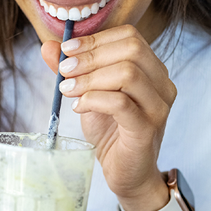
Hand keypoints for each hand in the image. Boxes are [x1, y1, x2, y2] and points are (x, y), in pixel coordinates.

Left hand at [41, 24, 176, 210]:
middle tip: (64, 71)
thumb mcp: (89, 94)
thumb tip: (48, 46)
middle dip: (91, 56)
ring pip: (128, 73)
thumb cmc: (111, 131)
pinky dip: (94, 99)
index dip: (95, 39)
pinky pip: (120, 103)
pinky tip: (78, 107)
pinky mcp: (146, 129)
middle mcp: (162, 84)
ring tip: (68, 90)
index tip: (67, 51)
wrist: (127, 173)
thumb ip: (73, 70)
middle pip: (131, 49)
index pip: (130, 36)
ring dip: (90, 78)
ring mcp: (158, 107)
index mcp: (152, 69)